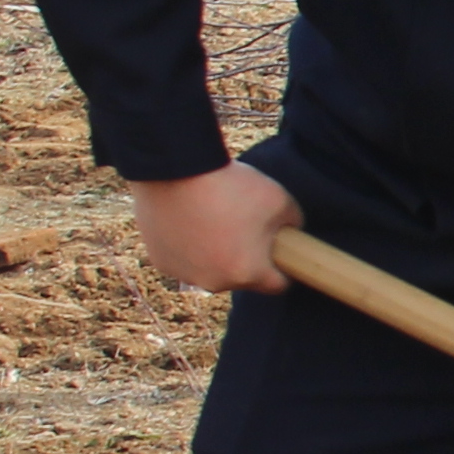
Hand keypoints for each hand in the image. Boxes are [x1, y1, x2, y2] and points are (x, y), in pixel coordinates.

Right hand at [128, 163, 299, 293]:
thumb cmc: (231, 186)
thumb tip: (291, 232)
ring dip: (213, 253)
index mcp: (247, 273)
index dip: (282, 268)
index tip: (279, 251)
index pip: (276, 285)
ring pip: (209, 269)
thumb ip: (293, 223)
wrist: (176, 168)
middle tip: (241, 225)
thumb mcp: (281, 199)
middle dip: (245, 257)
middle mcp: (214, 282)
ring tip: (211, 218)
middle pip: (240, 277)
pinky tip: (187, 219)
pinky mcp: (160, 260)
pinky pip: (182, 258)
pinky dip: (186, 245)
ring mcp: (184, 273)